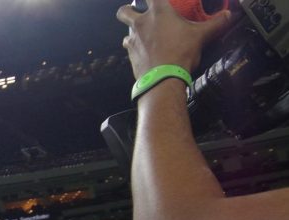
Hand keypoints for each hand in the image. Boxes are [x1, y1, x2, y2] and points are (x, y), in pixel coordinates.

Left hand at [116, 0, 230, 77]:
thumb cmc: (181, 52)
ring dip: (132, 29)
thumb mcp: (201, 35)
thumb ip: (216, 24)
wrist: (163, 78)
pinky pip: (128, 45)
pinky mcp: (129, 53)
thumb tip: (229, 15)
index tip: (156, 0)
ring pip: (125, 29)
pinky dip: (133, 45)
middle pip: (124, 11)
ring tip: (143, 33)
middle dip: (129, 9)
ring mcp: (133, 38)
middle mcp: (141, 22)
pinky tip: (142, 49)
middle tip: (138, 12)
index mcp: (158, 12)